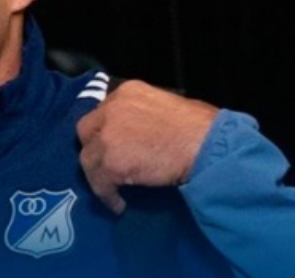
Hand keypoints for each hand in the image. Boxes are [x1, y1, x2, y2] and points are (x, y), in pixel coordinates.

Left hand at [77, 80, 217, 213]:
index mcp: (127, 92)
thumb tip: (140, 133)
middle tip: (107, 166)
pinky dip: (107, 196)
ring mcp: (108, 135)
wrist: (207, 146)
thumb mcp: (166, 106)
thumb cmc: (201, 127)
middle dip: (95, 149)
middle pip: (87, 131)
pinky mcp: (110, 161)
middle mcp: (111, 108)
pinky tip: (119, 204)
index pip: (103, 112)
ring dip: (99, 176)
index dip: (106, 131)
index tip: (113, 146)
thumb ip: (144, 115)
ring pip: (89, 159)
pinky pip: (100, 183)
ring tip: (113, 190)